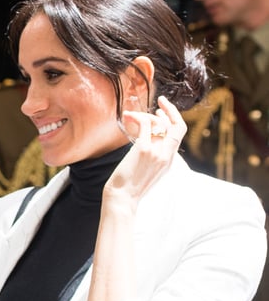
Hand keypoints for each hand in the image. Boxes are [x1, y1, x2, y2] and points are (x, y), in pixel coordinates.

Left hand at [110, 95, 186, 209]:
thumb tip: (144, 143)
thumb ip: (152, 158)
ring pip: (159, 123)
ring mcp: (156, 152)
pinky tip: (127, 117)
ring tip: (130, 115)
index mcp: (169, 161)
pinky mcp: (143, 149)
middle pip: (178, 126)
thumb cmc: (128, 188)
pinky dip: (137, 117)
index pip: (178, 135)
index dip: (173, 120)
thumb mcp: (147, 173)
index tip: (163, 112)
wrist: (122, 199)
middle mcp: (166, 156)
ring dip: (145, 115)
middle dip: (171, 110)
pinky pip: (145, 124)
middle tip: (160, 101)